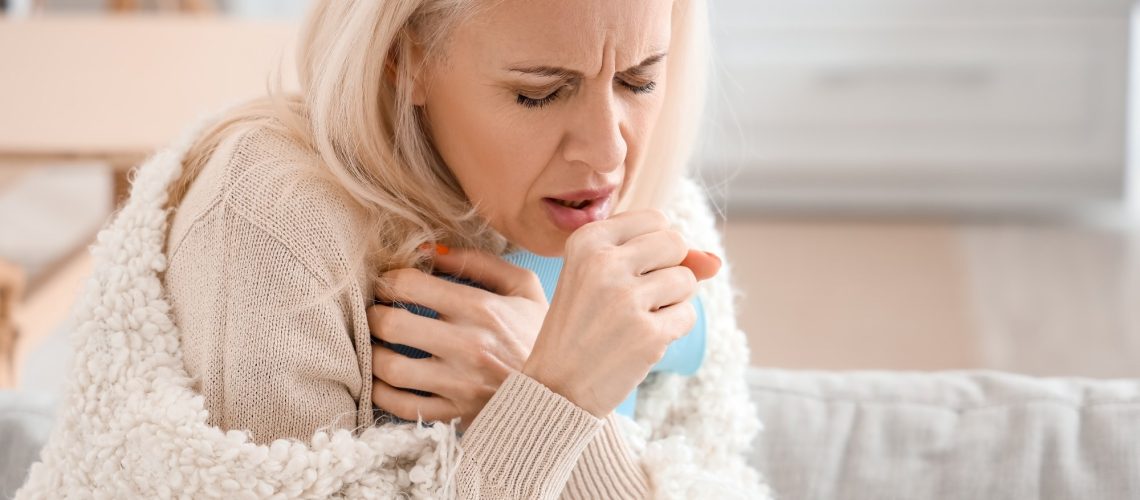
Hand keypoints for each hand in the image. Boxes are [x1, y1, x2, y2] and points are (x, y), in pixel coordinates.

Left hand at [368, 246, 546, 428]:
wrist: (565, 392)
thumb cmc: (538, 334)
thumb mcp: (522, 287)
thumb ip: (477, 261)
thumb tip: (428, 250)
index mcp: (482, 309)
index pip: (410, 284)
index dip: (389, 278)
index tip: (390, 283)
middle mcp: (467, 346)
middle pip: (391, 324)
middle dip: (374, 314)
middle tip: (378, 313)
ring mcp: (459, 384)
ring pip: (390, 368)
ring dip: (374, 355)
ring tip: (379, 347)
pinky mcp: (454, 415)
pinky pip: (401, 407)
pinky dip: (382, 393)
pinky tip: (385, 381)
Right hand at [522, 209, 721, 416]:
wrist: (558, 384)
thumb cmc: (583, 324)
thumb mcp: (603, 276)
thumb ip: (659, 256)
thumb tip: (715, 261)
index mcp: (587, 240)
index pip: (655, 219)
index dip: (655, 248)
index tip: (628, 273)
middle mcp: (604, 263)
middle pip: (676, 243)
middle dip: (669, 269)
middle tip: (634, 297)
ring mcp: (626, 299)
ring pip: (686, 280)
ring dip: (672, 301)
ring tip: (634, 319)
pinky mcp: (648, 334)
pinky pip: (688, 315)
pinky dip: (672, 329)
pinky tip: (640, 340)